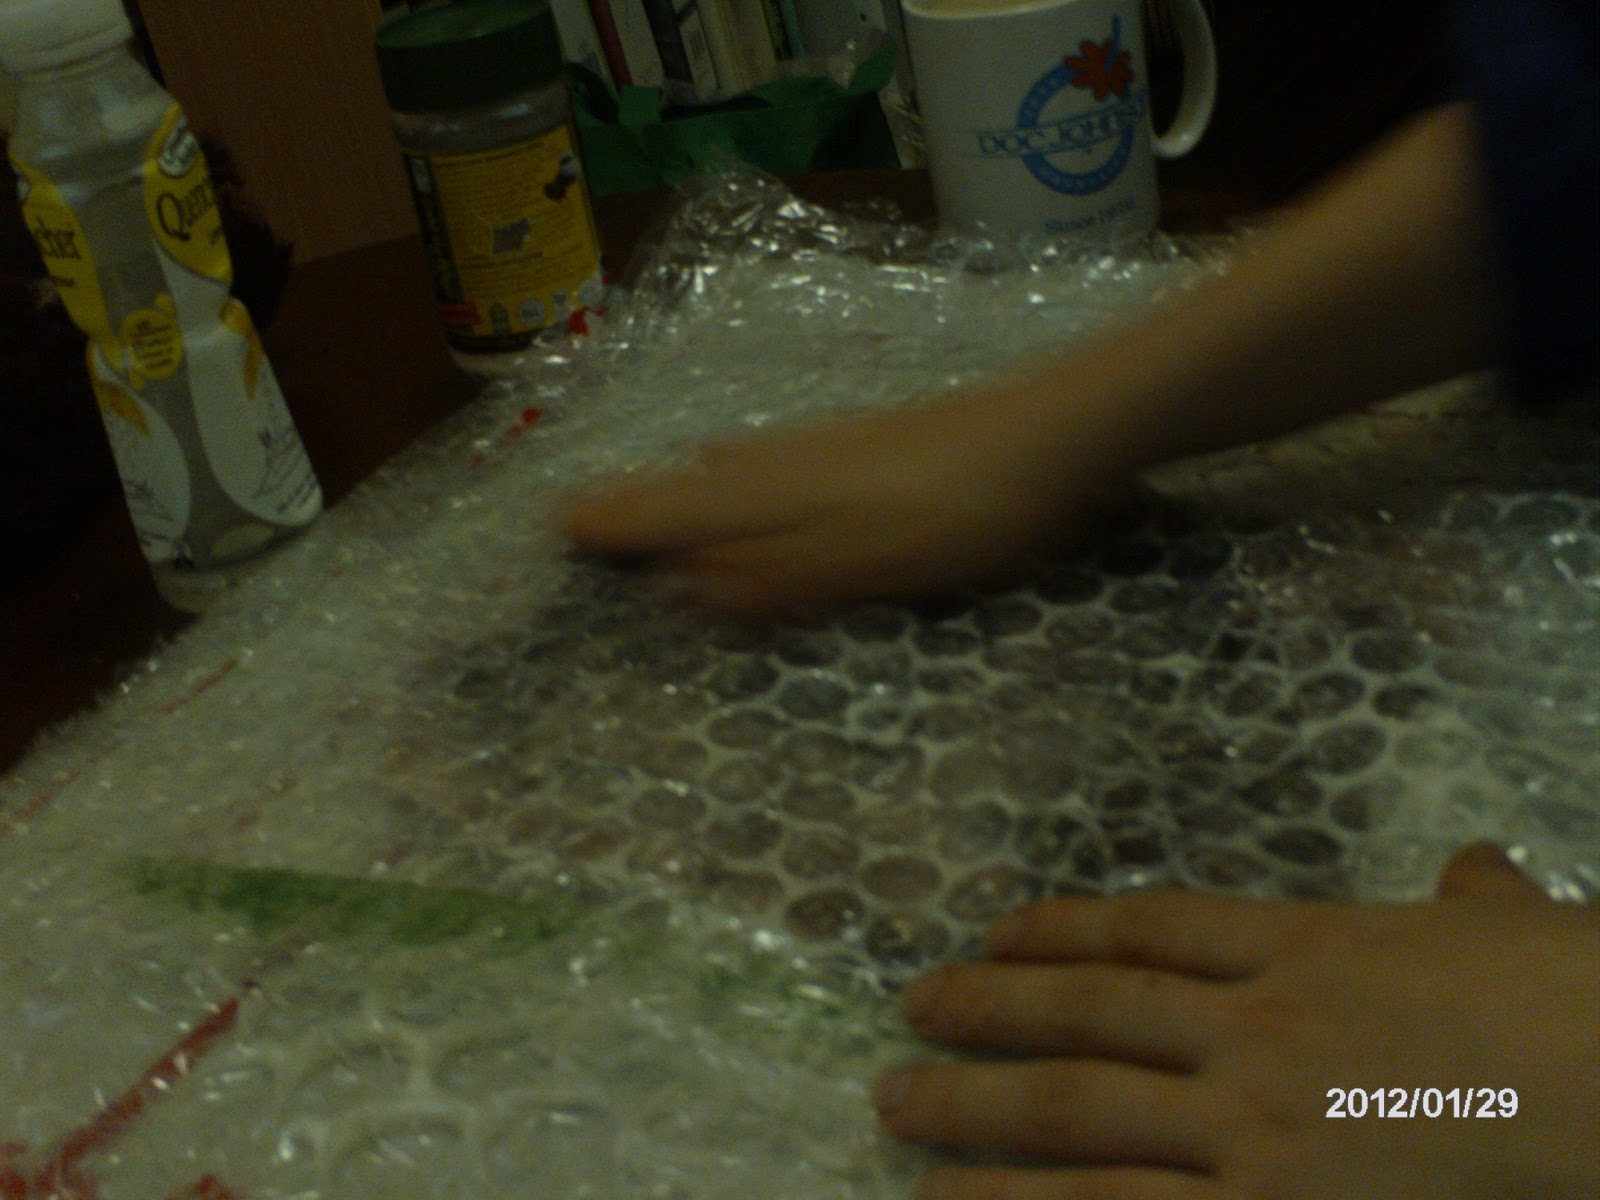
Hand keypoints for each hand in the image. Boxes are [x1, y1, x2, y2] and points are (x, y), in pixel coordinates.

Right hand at [558, 378, 1131, 617]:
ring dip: (683, 491)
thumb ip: (773, 579)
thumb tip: (682, 590)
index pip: (670, 511)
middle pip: (689, 485)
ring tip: (650, 507)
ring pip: (729, 470)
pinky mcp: (869, 441)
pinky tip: (750, 471)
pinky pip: (770, 463)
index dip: (617, 524)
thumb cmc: (954, 514)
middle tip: (583, 519)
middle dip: (637, 506)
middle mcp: (783, 460)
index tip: (556, 529)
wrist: (1054, 433)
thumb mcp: (858, 566)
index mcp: (768, 494)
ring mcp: (826, 443)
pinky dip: (735, 478)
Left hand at [874, 844, 1599, 1198]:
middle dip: (986, 1013)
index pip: (1151, 930)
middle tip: (907, 1015)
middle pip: (1087, 1016)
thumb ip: (1477, 905)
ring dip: (979, 1118)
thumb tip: (1477, 867)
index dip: (1060, 929)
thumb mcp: (1522, 934)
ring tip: (897, 1117)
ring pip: (1084, 1117)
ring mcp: (1259, 1131)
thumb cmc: (1586, 1006)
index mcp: (1311, 948)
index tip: (993, 931)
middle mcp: (1259, 1032)